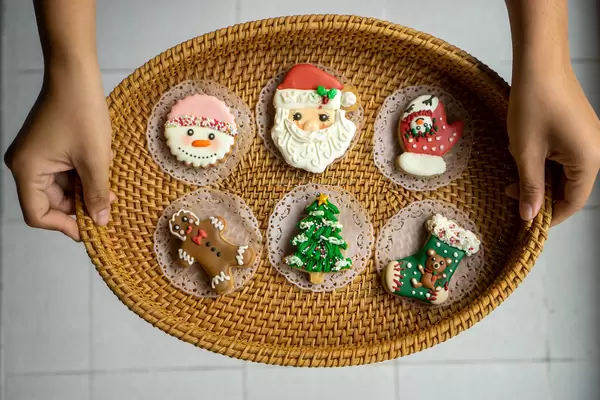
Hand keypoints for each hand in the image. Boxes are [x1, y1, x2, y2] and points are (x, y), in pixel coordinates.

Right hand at [4, 63, 114, 240]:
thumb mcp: (95, 160)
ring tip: (110, 187)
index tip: (91, 229)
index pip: (37, 215)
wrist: (75, 75)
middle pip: (50, 203)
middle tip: (109, 205)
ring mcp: (35, 156)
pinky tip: (102, 172)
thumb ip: (96, 194)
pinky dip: (82, 176)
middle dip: (80, 206)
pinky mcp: (47, 148)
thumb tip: (100, 222)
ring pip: (60, 189)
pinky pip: (63, 173)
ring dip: (85, 191)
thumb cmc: (83, 114)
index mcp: (27, 170)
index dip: (64, 226)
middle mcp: (25, 166)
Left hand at [506, 62, 599, 225]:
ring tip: (513, 171)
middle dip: (540, 193)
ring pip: (565, 172)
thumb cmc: (533, 105)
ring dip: (539, 176)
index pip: (573, 202)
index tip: (525, 220)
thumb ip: (530, 187)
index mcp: (589, 161)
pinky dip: (544, 161)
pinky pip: (564, 156)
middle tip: (511, 193)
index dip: (549, 215)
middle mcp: (596, 151)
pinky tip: (523, 155)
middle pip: (570, 188)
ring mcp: (590, 139)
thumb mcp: (526, 152)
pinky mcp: (580, 129)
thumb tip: (529, 216)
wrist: (540, 64)